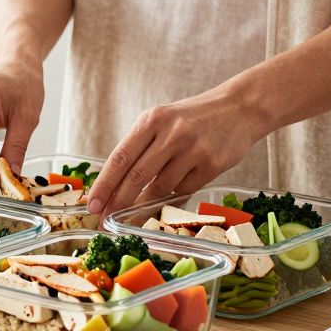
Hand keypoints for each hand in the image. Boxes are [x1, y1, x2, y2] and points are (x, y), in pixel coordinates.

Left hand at [86, 83, 269, 216]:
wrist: (238, 109)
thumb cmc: (192, 119)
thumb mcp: (161, 122)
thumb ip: (140, 149)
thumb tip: (113, 187)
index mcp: (151, 120)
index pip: (120, 158)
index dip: (104, 184)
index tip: (92, 204)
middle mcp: (171, 133)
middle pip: (137, 177)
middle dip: (118, 202)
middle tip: (106, 221)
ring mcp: (193, 150)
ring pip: (160, 188)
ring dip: (147, 202)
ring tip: (141, 206)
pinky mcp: (211, 165)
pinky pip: (184, 191)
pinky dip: (174, 195)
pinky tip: (175, 188)